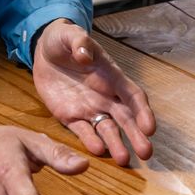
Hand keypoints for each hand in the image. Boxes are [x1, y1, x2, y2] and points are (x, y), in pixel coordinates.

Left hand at [32, 18, 155, 165]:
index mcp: (112, 76)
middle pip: (125, 119)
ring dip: (116, 144)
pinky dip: (90, 141)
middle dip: (136, 135)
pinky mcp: (71, 116)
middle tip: (146, 153)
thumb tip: (85, 54)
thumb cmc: (64, 40)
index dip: (143, 112)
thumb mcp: (71, 35)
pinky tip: (96, 151)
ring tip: (123, 160)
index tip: (150, 127)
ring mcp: (89, 108)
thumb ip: (80, 43)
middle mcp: (106, 96)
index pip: (133, 96)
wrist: (44, 51)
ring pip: (107, 130)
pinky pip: (83, 131)